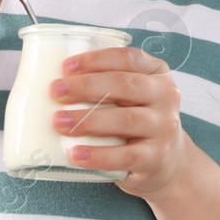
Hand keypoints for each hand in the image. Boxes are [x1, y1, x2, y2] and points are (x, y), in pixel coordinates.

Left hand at [49, 45, 188, 197]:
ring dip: (88, 120)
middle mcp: (165, 97)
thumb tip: (50, 79)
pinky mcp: (155, 158)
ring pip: (125, 120)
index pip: (128, 58)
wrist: (168, 161)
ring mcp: (163, 128)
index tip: (65, 67)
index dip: (96, 60)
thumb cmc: (137, 120)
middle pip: (125, 85)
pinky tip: (76, 154)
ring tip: (58, 122)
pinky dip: (99, 155)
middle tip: (55, 91)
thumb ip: (107, 84)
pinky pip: (126, 156)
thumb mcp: (133, 96)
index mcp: (157, 74)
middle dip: (86, 86)